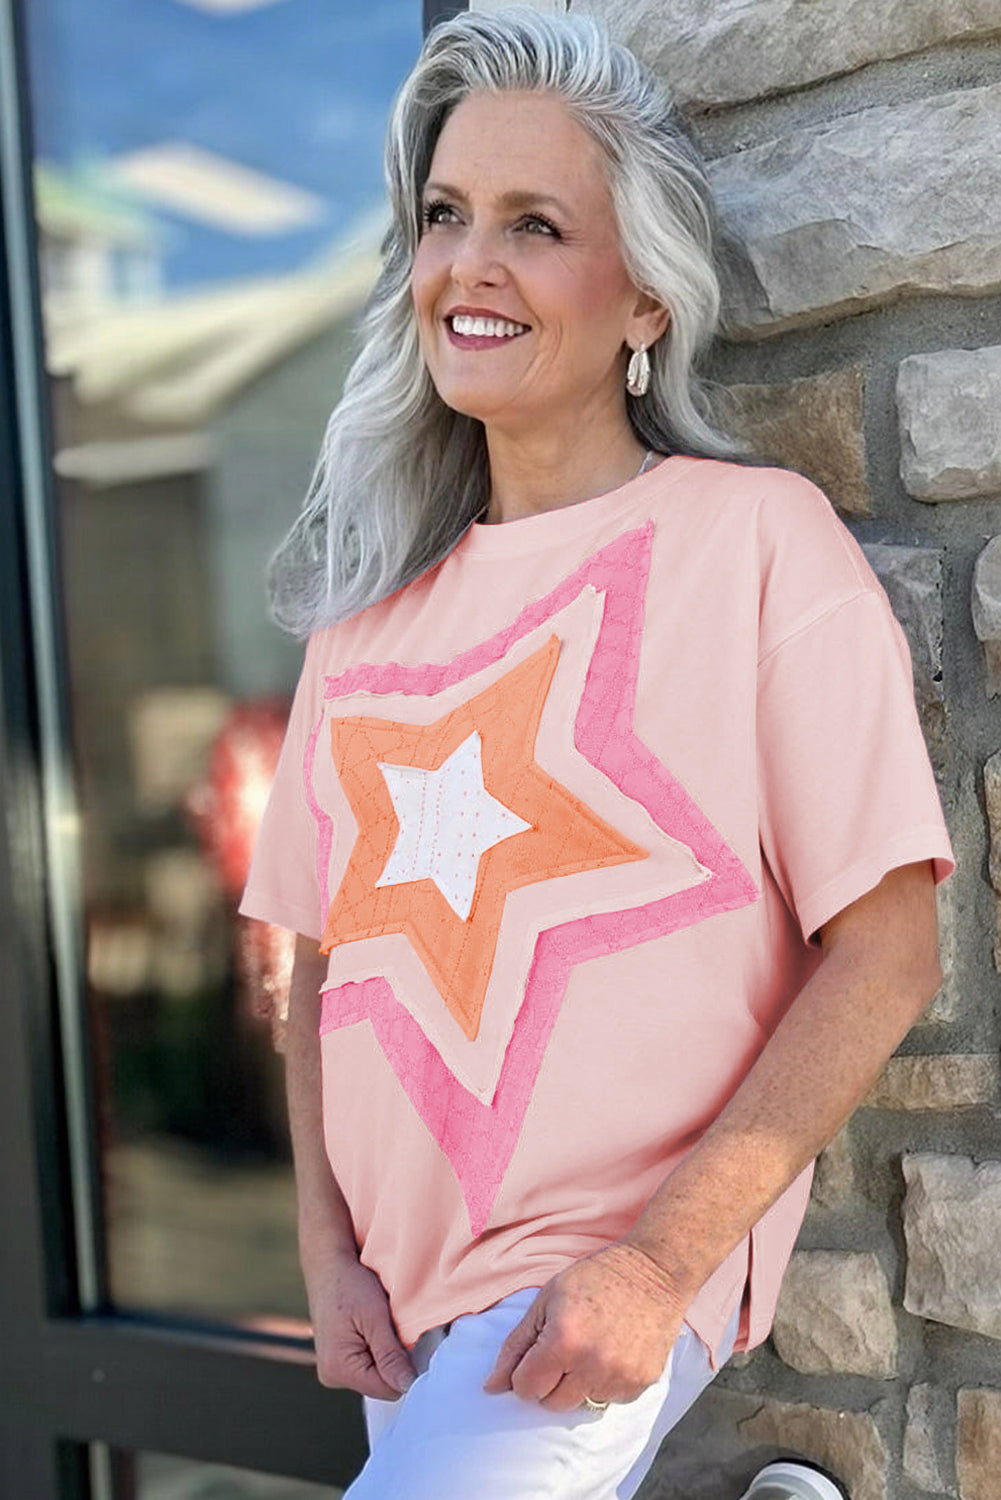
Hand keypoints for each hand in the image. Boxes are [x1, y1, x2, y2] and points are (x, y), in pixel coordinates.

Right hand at [305, 1248, 417, 1400]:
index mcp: (339, 1368)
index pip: (388, 1390)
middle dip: (394, 1360)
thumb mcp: (375, 1318)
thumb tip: (408, 1386)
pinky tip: (372, 1328)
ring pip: (375, 1375)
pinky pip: (366, 1365)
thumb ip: (391, 1356)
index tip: (409, 1341)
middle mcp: (332, 1375)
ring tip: (380, 1325)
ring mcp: (332, 1369)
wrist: (327, 1264)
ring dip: (385, 1354)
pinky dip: (375, 1349)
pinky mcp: (336, 1359)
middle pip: (381, 1385)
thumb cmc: (349, 1285)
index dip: (405, 1369)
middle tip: (392, 1327)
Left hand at [481, 1241, 684, 1410]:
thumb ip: (516, 1345)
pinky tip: (613, 1351)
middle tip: (564, 1349)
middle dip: (550, 1381)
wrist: (654, 1271)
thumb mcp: (547, 1300)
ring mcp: (620, 1377)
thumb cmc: (595, 1278)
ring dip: (578, 1383)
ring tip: (590, 1347)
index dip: (525, 1372)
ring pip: (580, 1404)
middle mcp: (592, 1365)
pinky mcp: (641, 1383)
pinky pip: (609, 1400)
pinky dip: (605, 1383)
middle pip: (551, 1403)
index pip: (525, 1388)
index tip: (537, 1354)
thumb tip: (490, 1387)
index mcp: (563, 1340)